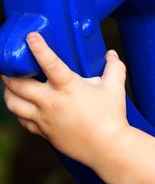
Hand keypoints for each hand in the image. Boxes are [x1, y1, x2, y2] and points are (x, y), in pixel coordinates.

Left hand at [2, 32, 128, 165]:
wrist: (108, 147)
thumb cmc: (112, 116)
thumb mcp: (115, 88)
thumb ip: (113, 68)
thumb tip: (111, 54)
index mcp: (67, 87)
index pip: (50, 63)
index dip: (38, 48)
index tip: (30, 36)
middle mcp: (50, 102)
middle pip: (16, 83)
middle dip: (9, 71)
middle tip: (11, 64)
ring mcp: (44, 118)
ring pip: (12, 103)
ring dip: (9, 92)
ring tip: (12, 84)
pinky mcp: (43, 131)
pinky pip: (22, 120)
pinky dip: (20, 111)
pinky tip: (25, 106)